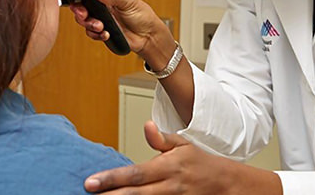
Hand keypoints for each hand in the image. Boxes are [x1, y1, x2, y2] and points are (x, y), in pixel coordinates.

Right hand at [69, 0, 171, 56]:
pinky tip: (106, 33)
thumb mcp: (128, 2)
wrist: (147, 36)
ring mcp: (99, 15)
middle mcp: (101, 1)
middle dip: (81, 12)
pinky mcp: (100, 28)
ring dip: (89, 24)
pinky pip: (89, 32)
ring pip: (82, 19)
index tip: (82, 1)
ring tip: (101, 27)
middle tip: (85, 16)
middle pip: (80, 4)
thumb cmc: (142, 15)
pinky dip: (95, 34)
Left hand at [84, 121, 239, 193]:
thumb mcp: (184, 146)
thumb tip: (146, 126)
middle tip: (87, 193)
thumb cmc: (200, 164)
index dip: (112, 179)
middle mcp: (169, 187)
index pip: (136, 174)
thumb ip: (162, 139)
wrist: (226, 186)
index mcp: (169, 168)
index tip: (91, 182)